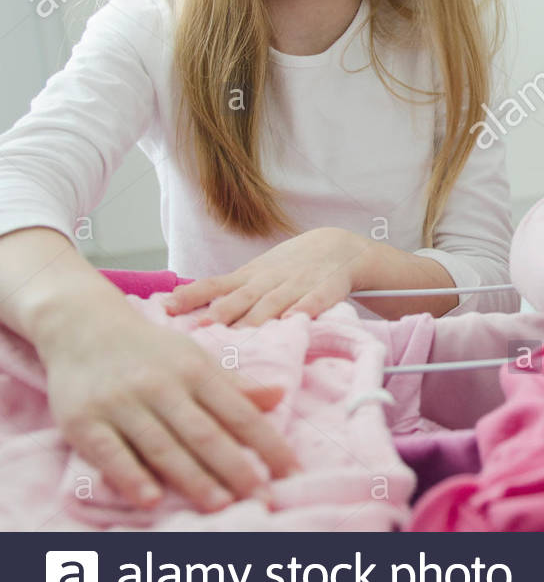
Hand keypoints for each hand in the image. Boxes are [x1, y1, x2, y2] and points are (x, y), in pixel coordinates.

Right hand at [41, 304, 298, 511]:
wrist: (83, 328)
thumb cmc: (150, 351)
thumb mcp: (195, 358)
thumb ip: (235, 383)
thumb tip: (281, 395)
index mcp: (195, 371)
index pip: (239, 412)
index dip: (268, 443)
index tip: (291, 471)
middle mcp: (161, 386)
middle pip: (205, 434)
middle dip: (237, 468)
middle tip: (263, 498)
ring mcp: (121, 404)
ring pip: (163, 447)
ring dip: (193, 478)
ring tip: (222, 505)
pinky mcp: (84, 421)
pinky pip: (110, 453)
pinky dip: (131, 477)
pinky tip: (152, 499)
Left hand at [168, 227, 368, 326]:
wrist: (338, 247)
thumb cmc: (288, 267)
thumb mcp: (253, 272)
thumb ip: (221, 289)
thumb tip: (174, 300)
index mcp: (250, 276)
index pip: (215, 285)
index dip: (192, 296)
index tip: (167, 310)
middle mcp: (270, 279)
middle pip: (243, 297)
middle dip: (222, 312)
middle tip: (201, 328)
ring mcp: (299, 284)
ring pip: (275, 301)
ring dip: (258, 317)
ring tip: (242, 335)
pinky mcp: (327, 289)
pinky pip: (315, 300)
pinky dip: (304, 309)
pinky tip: (293, 320)